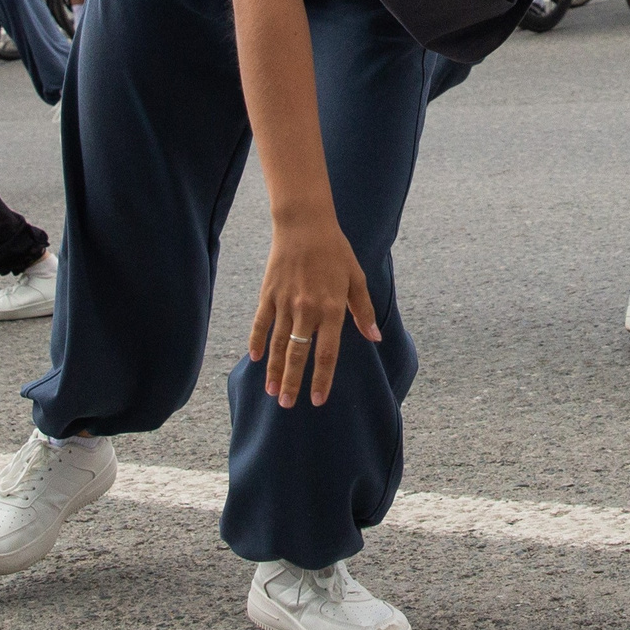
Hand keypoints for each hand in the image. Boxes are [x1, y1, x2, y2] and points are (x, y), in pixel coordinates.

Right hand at [248, 209, 379, 408]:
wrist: (304, 225)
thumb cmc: (335, 251)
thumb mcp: (356, 278)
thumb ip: (364, 310)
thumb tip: (375, 337)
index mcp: (331, 308)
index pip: (326, 353)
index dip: (321, 379)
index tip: (318, 400)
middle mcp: (307, 309)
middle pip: (297, 354)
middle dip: (292, 382)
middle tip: (287, 405)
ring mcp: (285, 303)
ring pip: (276, 344)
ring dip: (273, 370)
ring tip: (271, 391)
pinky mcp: (268, 294)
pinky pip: (260, 323)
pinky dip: (256, 342)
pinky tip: (254, 359)